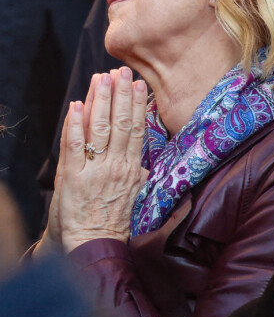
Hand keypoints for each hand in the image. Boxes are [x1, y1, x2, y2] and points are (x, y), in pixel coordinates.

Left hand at [38, 68, 147, 255]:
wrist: (92, 245)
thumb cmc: (115, 220)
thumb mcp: (138, 194)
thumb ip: (146, 171)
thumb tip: (158, 154)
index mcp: (133, 169)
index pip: (136, 129)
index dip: (137, 105)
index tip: (140, 84)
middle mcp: (115, 166)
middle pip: (120, 123)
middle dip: (121, 94)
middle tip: (122, 71)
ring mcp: (94, 171)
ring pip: (99, 129)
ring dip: (100, 101)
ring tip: (102, 78)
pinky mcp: (72, 178)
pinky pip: (74, 147)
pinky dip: (74, 125)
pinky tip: (76, 105)